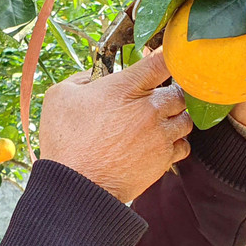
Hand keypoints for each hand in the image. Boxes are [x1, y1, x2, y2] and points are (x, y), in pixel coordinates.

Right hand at [39, 49, 193, 202]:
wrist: (76, 187)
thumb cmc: (65, 143)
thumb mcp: (59, 97)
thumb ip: (80, 79)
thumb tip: (92, 76)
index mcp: (125, 87)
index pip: (161, 61)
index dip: (166, 58)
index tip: (163, 61)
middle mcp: (148, 108)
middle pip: (179, 91)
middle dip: (169, 92)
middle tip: (156, 99)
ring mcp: (159, 135)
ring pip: (185, 118)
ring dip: (175, 118)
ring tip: (159, 123)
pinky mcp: (163, 159)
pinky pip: (184, 145)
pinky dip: (176, 143)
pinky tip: (160, 143)